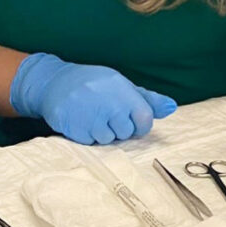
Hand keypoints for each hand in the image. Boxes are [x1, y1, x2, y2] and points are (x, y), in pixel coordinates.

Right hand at [9, 53, 176, 144]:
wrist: (54, 83)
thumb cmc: (93, 84)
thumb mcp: (120, 85)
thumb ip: (146, 98)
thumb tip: (172, 107)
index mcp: (121, 88)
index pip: (144, 118)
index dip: (139, 124)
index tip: (129, 120)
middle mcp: (107, 102)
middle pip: (126, 132)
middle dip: (119, 128)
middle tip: (106, 114)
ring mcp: (90, 116)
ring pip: (108, 140)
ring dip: (102, 133)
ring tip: (92, 116)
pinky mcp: (74, 128)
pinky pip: (91, 143)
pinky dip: (87, 135)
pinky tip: (81, 120)